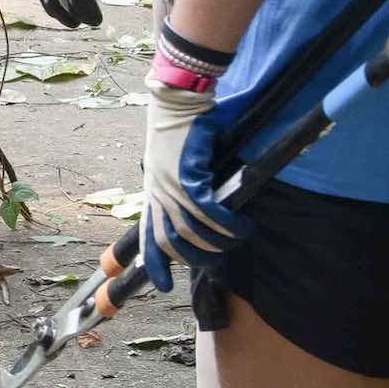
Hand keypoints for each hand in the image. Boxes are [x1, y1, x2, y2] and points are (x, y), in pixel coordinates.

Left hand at [138, 81, 241, 289]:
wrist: (177, 100)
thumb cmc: (180, 129)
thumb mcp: (173, 163)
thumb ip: (183, 187)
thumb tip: (204, 208)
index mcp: (151, 192)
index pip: (147, 236)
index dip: (155, 264)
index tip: (162, 287)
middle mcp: (156, 193)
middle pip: (172, 243)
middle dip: (199, 257)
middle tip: (222, 256)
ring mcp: (169, 185)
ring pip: (192, 231)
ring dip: (219, 241)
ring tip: (240, 236)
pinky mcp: (187, 174)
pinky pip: (207, 211)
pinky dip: (226, 223)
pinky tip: (241, 224)